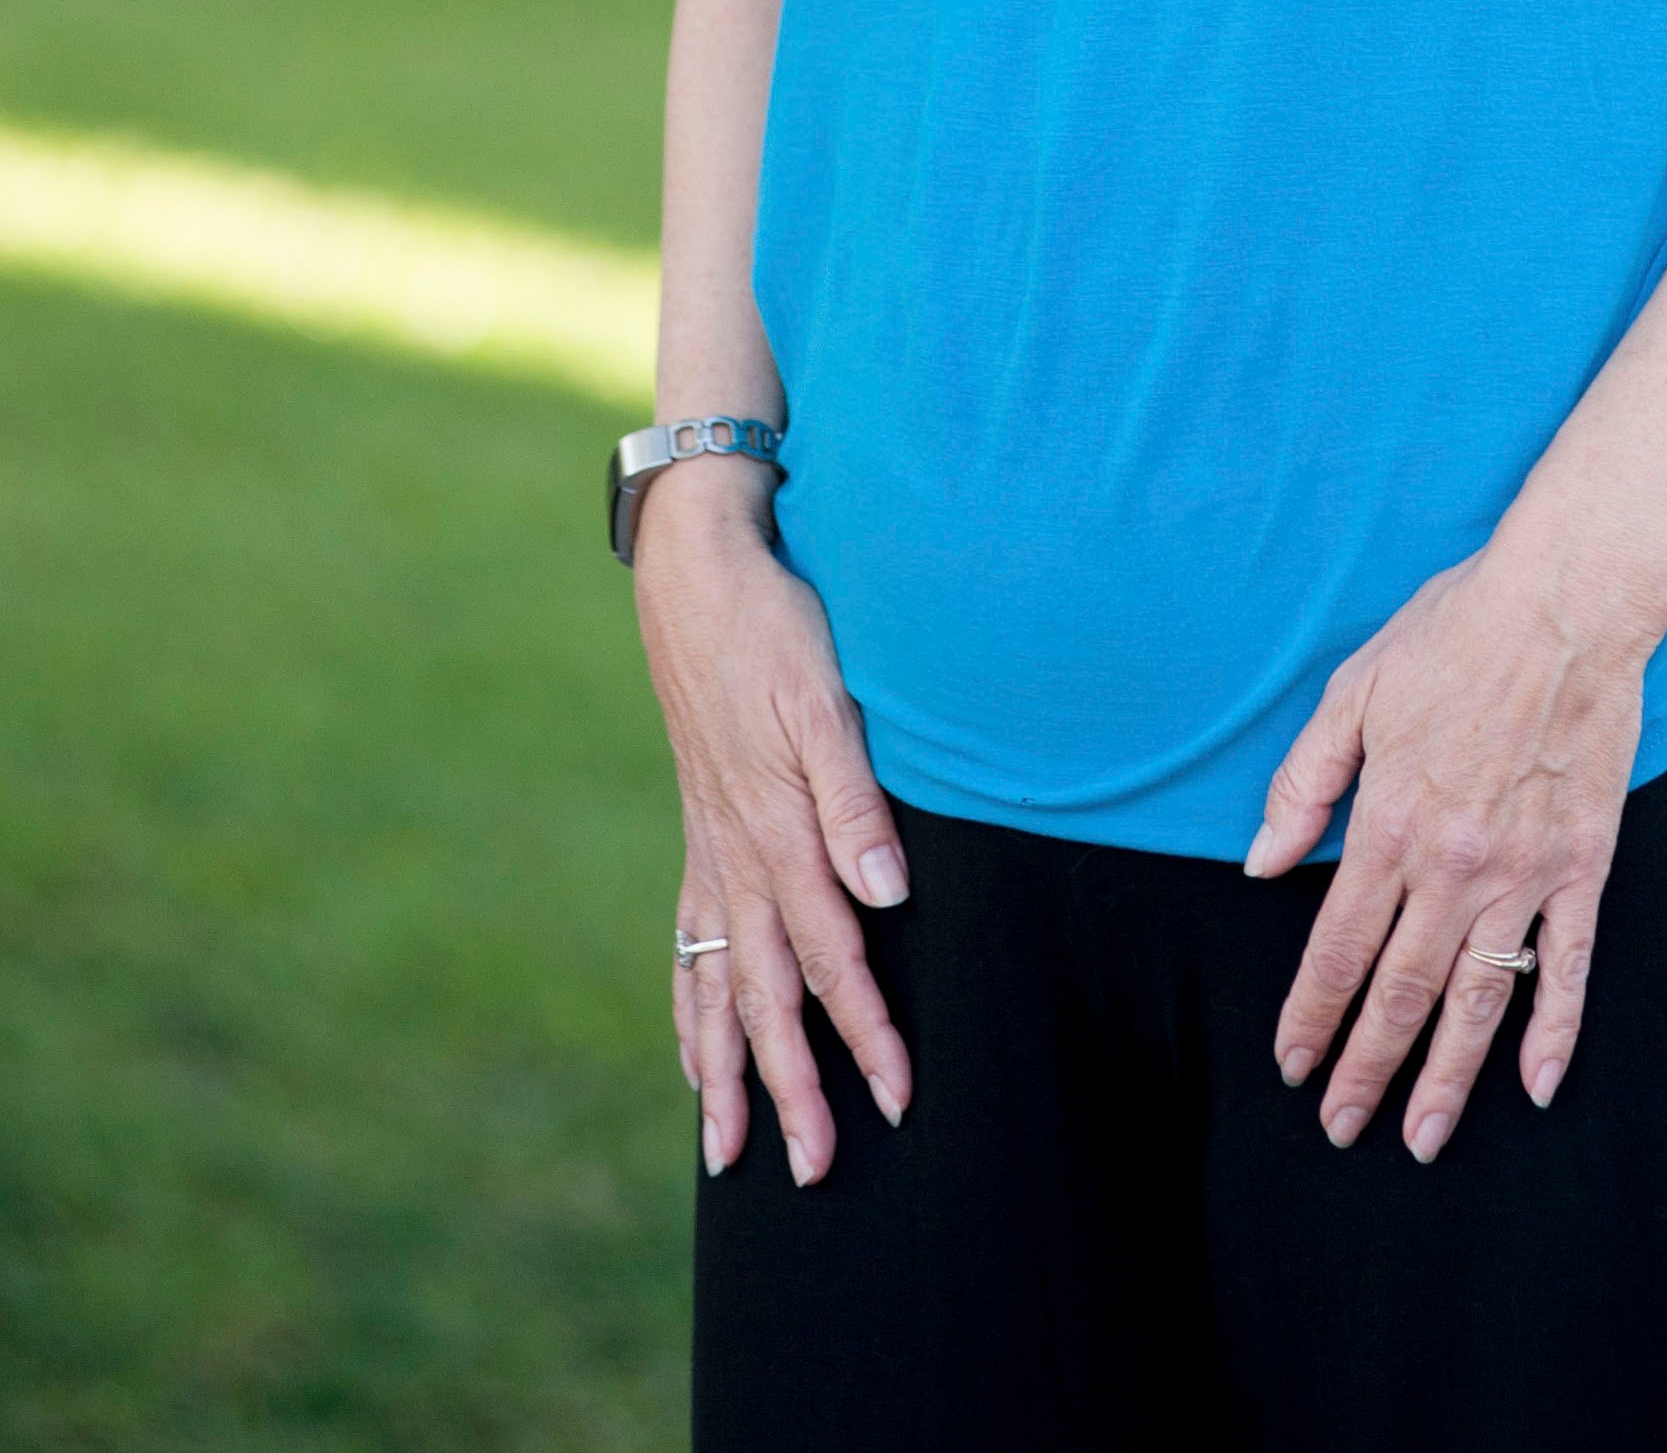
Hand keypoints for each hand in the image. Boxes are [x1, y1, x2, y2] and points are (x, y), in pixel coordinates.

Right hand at [635, 462, 912, 1185]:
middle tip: (816, 1174)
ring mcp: (710, 852)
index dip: (866, 1032)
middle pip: (769, 996)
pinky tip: (694, 1052)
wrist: (695, 575)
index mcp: (779, 832)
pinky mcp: (699, 835)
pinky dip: (690, 1009)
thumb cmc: (775, 628)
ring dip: (729, 1071)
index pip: (833, 957)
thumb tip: (888, 897)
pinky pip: (687, 945)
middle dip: (794, 1088)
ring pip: (719, 985)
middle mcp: (738, 858)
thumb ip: (856, 802)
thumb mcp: (825, 699)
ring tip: (730, 1156)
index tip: (896, 1101)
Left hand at [1244, 537, 1651, 1162]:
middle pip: (1402, 990)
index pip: (1339, 946)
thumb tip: (1260, 862)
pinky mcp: (1584, 864)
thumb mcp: (1353, 692)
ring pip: (1479, 997)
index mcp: (1391, 823)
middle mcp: (1455, 864)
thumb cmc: (1452, 635)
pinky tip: (1536, 1086)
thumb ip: (1304, 783)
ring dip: (1447, 1075)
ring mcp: (1526, 871)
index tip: (1291, 1062)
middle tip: (1340, 1125)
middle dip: (1367, 1066)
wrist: (1564, 604)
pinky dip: (1554, 1029)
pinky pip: (1568, 964)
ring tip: (1422, 1137)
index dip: (1312, 1012)